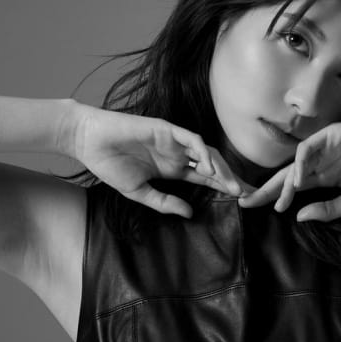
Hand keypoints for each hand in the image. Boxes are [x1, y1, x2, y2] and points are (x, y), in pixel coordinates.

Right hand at [69, 104, 249, 216]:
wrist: (90, 142)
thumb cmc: (110, 164)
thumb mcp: (139, 192)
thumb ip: (164, 202)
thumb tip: (190, 212)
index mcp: (174, 169)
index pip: (207, 178)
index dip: (225, 187)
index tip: (244, 200)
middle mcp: (179, 154)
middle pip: (213, 166)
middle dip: (232, 179)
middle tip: (250, 195)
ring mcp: (174, 141)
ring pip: (207, 152)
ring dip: (221, 169)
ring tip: (233, 187)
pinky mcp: (167, 129)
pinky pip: (191, 140)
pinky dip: (202, 152)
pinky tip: (208, 168)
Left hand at [238, 121, 340, 220]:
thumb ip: (327, 210)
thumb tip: (299, 217)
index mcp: (324, 177)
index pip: (292, 188)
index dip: (273, 197)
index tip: (252, 208)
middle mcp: (319, 162)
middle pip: (286, 176)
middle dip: (266, 189)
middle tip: (245, 202)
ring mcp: (323, 147)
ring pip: (295, 164)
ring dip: (286, 184)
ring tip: (281, 203)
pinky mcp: (330, 134)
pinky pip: (308, 149)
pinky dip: (300, 164)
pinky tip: (299, 180)